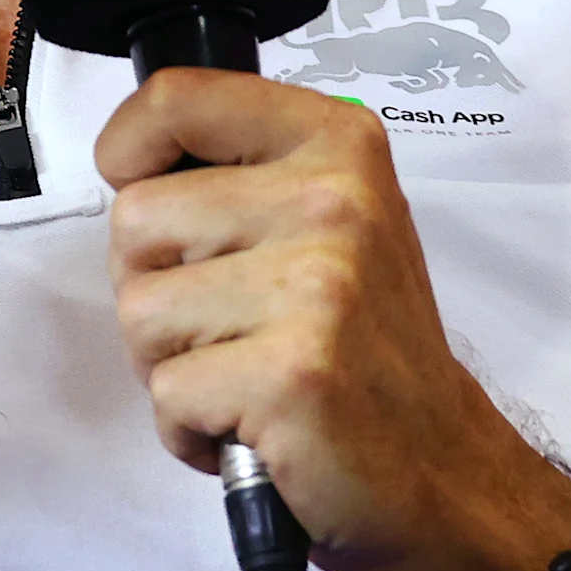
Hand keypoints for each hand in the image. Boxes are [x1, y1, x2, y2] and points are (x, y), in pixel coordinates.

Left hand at [96, 71, 570, 570]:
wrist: (443, 472)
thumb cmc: (367, 349)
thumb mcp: (330, 222)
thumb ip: (242, 174)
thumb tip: (127, 162)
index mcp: (337, 144)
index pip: (176, 98)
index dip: (127, 148)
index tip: (137, 186)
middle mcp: (331, 201)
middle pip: (134, 218)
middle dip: (153, 286)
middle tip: (226, 326)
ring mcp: (314, 289)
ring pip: (138, 310)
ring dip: (170, 364)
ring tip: (243, 375)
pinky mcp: (290, 375)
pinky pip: (166, 392)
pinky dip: (188, 428)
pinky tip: (251, 426)